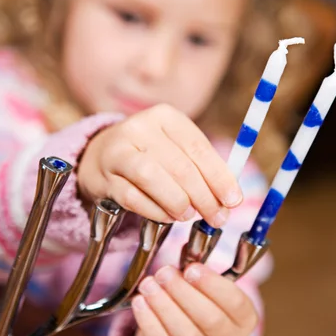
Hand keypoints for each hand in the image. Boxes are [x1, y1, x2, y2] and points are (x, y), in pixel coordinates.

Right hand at [77, 104, 241, 226]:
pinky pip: (132, 198)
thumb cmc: (151, 155)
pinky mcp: (103, 177)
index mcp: (165, 116)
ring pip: (152, 178)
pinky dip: (155, 211)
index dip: (219, 177)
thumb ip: (203, 168)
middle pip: (179, 166)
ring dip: (177, 202)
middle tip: (217, 218)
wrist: (101, 156)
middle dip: (204, 197)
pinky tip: (168, 217)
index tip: (233, 200)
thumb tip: (230, 198)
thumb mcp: (177, 149)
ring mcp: (118, 151)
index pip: (198, 148)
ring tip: (189, 216)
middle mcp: (139, 128)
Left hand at [131, 263, 257, 335]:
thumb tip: (185, 253)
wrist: (177, 335)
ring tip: (149, 285)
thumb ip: (199, 270)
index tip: (192, 268)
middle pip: (210, 321)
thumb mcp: (205, 285)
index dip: (213, 285)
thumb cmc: (197, 300)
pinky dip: (149, 323)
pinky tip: (140, 303)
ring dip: (164, 306)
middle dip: (184, 293)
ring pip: (186, 335)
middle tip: (164, 273)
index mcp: (245, 321)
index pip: (236, 304)